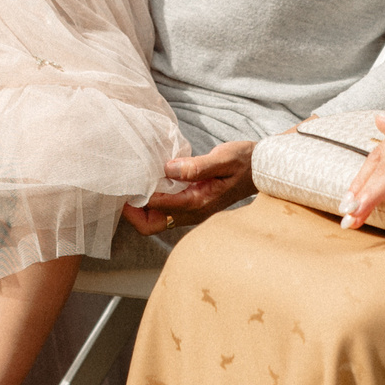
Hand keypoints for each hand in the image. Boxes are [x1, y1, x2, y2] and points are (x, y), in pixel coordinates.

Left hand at [124, 139, 256, 234]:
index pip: (158, 208)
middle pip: (152, 225)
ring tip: (132, 185)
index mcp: (198, 202)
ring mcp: (192, 211)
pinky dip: (152, 202)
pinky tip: (149, 183)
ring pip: (157, 220)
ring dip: (141, 207)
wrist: (261, 169)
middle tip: (122, 191)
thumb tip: (168, 169)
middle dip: (133, 213)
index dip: (138, 198)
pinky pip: (165, 211)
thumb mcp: (222, 159)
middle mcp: (193, 212)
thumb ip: (196, 167)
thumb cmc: (243, 161)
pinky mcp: (192, 206)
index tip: (126, 183)